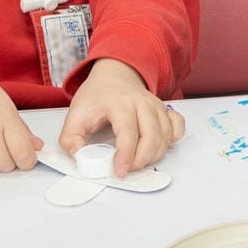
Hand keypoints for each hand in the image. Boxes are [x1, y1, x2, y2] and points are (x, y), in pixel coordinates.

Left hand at [59, 59, 185, 176]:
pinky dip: (171, 141)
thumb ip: (70, 139)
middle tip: (128, 169)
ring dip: (154, 155)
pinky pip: (178, 127)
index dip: (125, 156)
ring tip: (138, 161)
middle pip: (152, 136)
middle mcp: (142, 102)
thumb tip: (81, 159)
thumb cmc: (97, 96)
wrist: (114, 75)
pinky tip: (157, 147)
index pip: (128, 133)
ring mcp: (157, 106)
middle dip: (142, 160)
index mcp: (119, 103)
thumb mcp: (75, 115)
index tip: (119, 172)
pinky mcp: (166, 110)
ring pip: (166, 135)